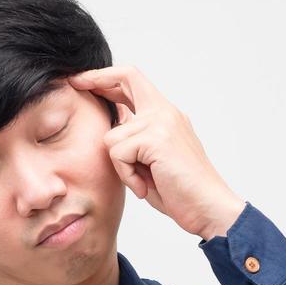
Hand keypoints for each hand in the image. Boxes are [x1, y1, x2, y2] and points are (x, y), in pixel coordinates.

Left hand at [66, 64, 245, 239]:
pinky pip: (118, 153)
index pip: (135, 82)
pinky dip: (126, 175)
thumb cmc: (182, 192)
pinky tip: (146, 187)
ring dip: (120, 166)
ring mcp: (161, 122)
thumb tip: (111, 129)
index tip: (85, 80)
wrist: (209, 208)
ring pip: (112, 135)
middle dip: (96, 78)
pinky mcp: (156, 138)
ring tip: (142, 181)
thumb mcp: (153, 160)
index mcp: (167, 116)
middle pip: (127, 76)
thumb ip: (136, 140)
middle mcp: (165, 112)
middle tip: (76, 82)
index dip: (107, 78)